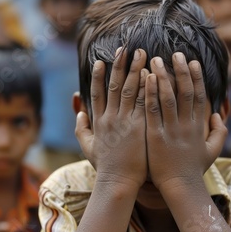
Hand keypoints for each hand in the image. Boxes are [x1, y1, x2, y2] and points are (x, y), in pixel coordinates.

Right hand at [76, 48, 148, 187]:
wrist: (118, 183)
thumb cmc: (105, 167)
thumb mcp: (88, 147)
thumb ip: (81, 129)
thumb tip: (79, 112)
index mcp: (98, 122)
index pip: (97, 93)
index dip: (98, 76)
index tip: (100, 60)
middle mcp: (110, 118)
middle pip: (113, 86)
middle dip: (119, 66)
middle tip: (125, 49)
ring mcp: (124, 122)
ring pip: (128, 90)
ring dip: (135, 70)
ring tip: (141, 54)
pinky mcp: (139, 127)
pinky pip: (143, 103)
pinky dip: (146, 87)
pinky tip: (151, 73)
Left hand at [145, 53, 226, 189]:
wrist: (180, 188)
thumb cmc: (194, 169)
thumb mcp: (213, 151)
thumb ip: (219, 132)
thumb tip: (218, 114)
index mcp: (198, 126)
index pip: (199, 96)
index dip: (197, 77)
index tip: (192, 62)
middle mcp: (186, 125)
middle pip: (185, 92)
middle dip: (181, 71)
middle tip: (176, 53)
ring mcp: (170, 130)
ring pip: (167, 97)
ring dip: (163, 76)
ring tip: (156, 59)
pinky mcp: (155, 136)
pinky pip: (152, 111)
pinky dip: (150, 93)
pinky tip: (146, 78)